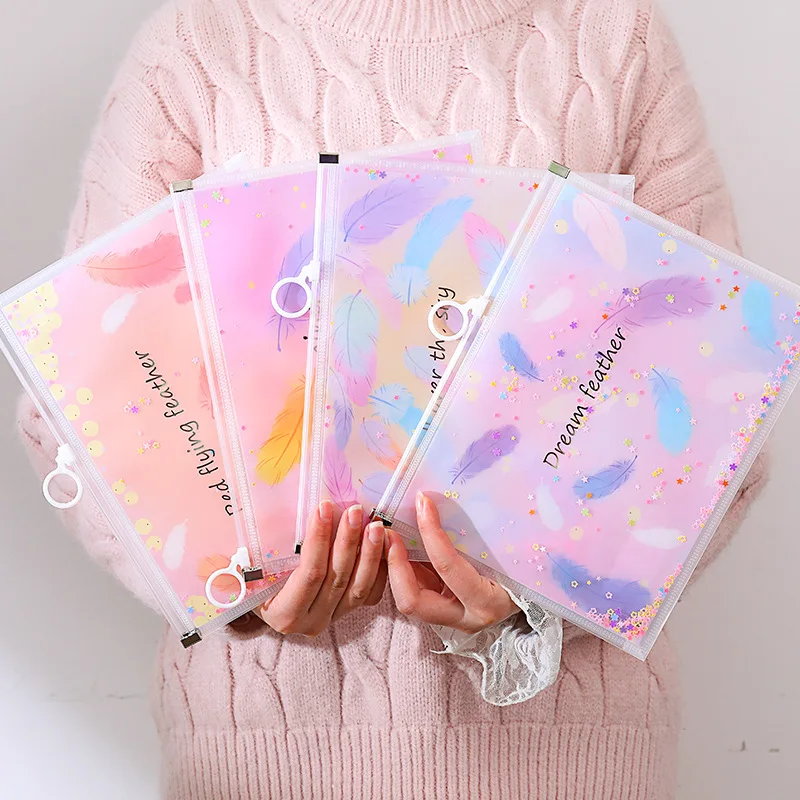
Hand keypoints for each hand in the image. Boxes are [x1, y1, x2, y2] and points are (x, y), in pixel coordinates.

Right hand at [258, 501, 386, 635]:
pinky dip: (379, 567)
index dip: (318, 539)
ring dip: (369, 552)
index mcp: (284, 614)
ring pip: (359, 586)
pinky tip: (383, 543)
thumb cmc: (254, 576)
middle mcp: (311, 622)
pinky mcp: (348, 611)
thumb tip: (269, 523)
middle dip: (348, 540)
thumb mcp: (250, 566)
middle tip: (355, 511)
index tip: (324, 508)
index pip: (309, 573)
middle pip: (337, 578)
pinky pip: (371, 592)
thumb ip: (257, 552)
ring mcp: (333, 618)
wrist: (267, 597)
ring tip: (374, 524)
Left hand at [385, 492, 517, 633]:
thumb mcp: (506, 553)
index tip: (423, 502)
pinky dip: (402, 568)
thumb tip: (440, 500)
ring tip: (389, 535)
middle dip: (395, 564)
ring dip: (394, 567)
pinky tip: (399, 545)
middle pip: (412, 600)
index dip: (430, 532)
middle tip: (389, 530)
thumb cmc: (523, 570)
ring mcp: (449, 620)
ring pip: (407, 599)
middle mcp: (464, 618)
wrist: (530, 598)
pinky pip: (413, 592)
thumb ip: (474, 535)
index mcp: (486, 602)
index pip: (447, 567)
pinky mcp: (440, 613)